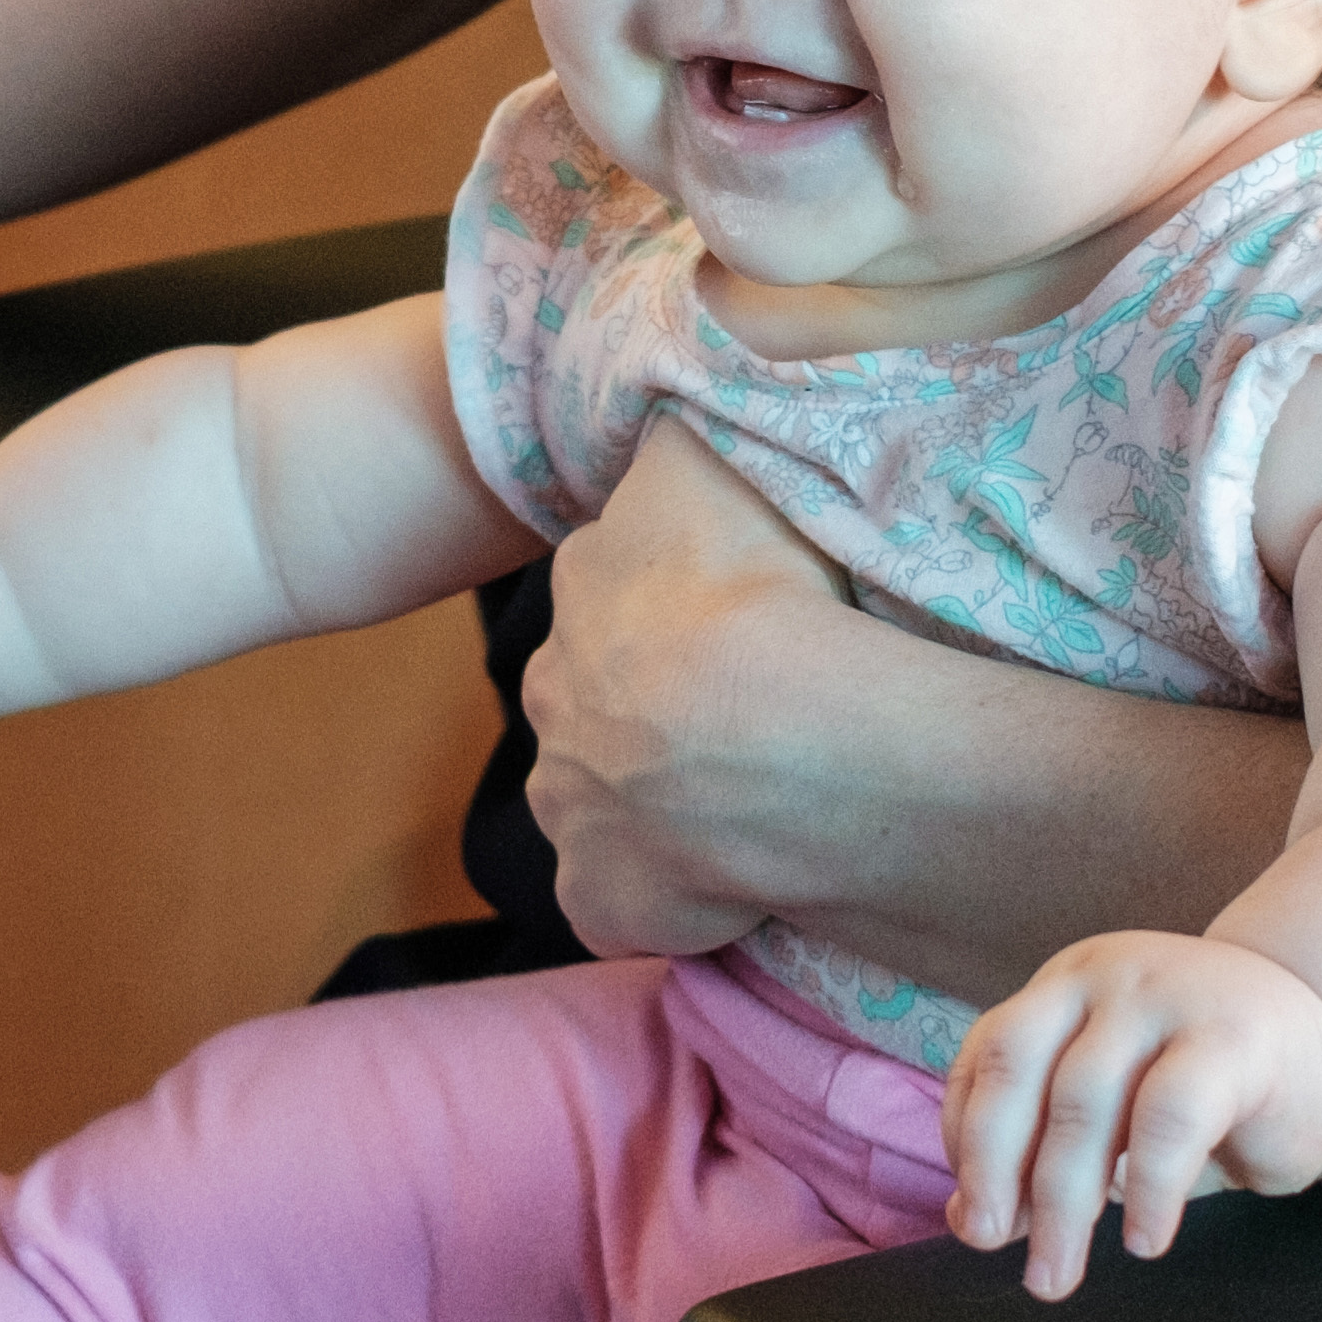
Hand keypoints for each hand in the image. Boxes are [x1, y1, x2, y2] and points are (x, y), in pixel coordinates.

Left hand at [519, 420, 859, 958]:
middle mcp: (553, 695)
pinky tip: (731, 885)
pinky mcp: (598, 897)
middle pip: (596, 697)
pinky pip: (628, 900)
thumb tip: (661, 421)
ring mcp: (569, 805)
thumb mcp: (705, 458)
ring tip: (747, 806)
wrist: (768, 731)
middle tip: (741, 718)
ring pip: (605, 798)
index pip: (612, 589)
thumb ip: (673, 440)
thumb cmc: (753, 583)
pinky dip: (669, 897)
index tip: (731, 622)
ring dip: (656, 802)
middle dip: (649, 708)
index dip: (672, 607)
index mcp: (582, 588)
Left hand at [940, 933, 1321, 1302]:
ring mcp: (1167, 999)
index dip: (967, 1142)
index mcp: (1062, 990)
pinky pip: (1170, 1118)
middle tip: (991, 1246)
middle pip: (1017, 1071)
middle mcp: (1103, 980)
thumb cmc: (1209, 1088)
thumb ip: (1043, 1149)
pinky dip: (1149, 1189)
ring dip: (1062, 1202)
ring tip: (1058, 1272)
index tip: (976, 1216)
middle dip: (994, 1171)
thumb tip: (969, 1219)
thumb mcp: (1115, 1113)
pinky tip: (1146, 1239)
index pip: (986, 1060)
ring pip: (1085, 1102)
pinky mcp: (1233, 1038)